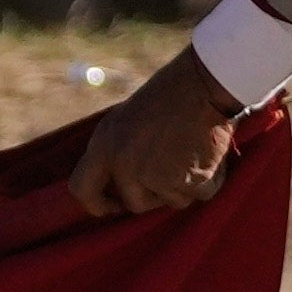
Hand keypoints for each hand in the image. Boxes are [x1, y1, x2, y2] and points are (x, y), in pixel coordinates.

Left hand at [67, 51, 244, 220]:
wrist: (202, 84)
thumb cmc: (167, 95)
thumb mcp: (124, 119)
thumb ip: (115, 151)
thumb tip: (117, 184)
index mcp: (104, 145)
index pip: (82, 189)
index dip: (97, 203)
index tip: (112, 207)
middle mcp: (125, 165)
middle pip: (134, 203)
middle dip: (153, 193)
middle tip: (171, 167)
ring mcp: (156, 176)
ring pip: (171, 201)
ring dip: (183, 186)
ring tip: (191, 151)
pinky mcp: (187, 182)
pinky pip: (198, 196)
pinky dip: (208, 181)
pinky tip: (209, 154)